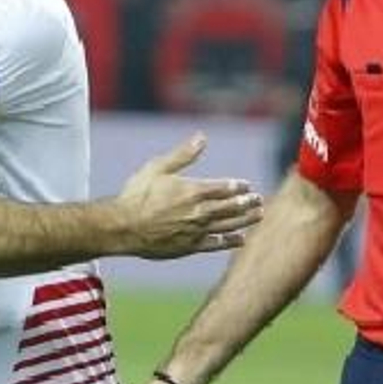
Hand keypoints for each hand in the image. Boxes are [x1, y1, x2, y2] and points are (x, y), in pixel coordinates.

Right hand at [115, 134, 261, 257]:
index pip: (224, 188)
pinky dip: (229, 241)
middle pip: (231, 207)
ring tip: (258, 216)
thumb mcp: (157, 168)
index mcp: (193, 190)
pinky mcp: (190, 246)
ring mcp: (196, 231)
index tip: (247, 186)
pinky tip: (240, 239)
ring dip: (245, 220)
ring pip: (228, 224)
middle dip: (247, 203)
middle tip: (259, 200)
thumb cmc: (137, 195)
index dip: (238, 187)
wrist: (123, 227)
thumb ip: (182, 155)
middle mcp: (199, 212)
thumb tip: (201, 137)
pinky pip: (215, 244)